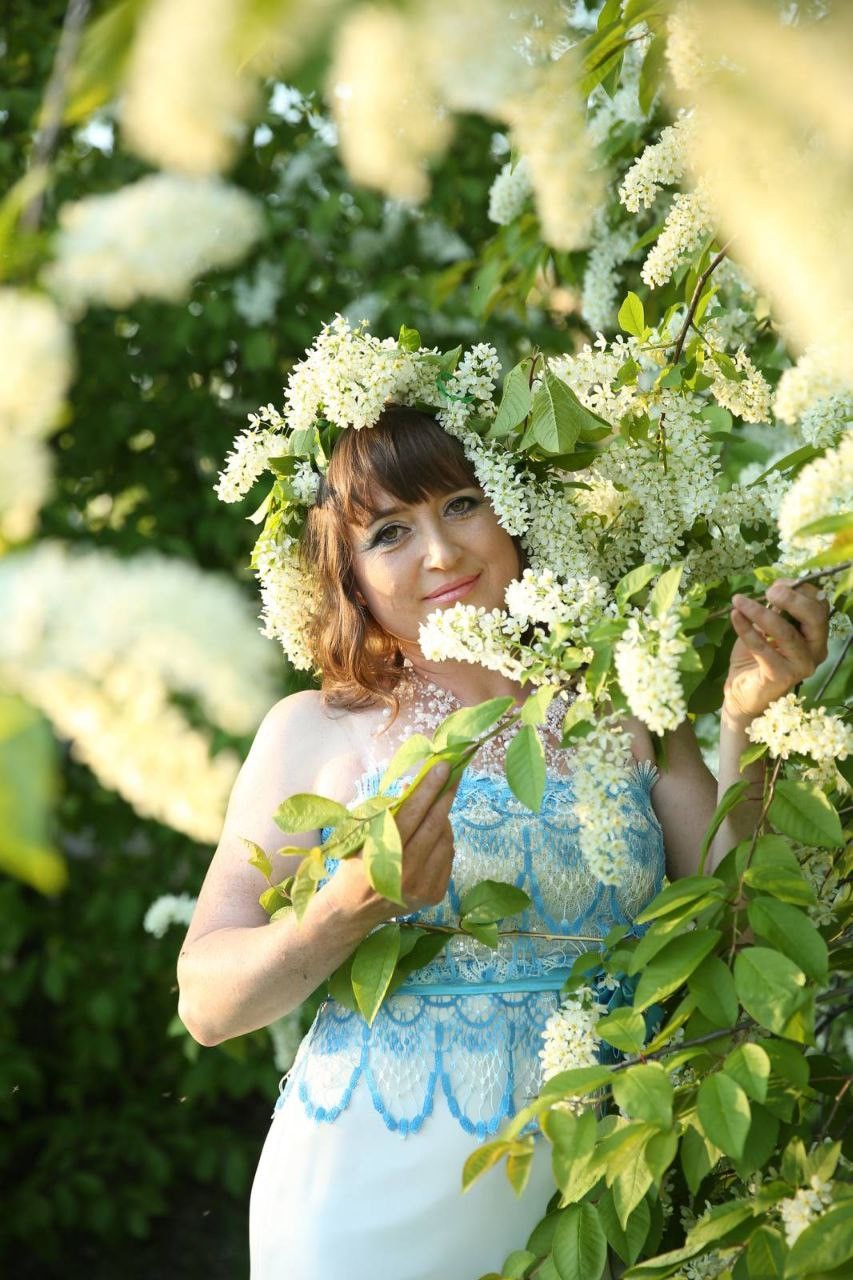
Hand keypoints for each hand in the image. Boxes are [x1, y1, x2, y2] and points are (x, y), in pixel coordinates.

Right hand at [326, 760, 457, 922]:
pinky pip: (447, 857)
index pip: (412, 814)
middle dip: (445, 795)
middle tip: (453, 774)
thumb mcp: (361, 835)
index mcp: (383, 855)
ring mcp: (423, 886)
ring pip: (445, 840)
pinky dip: (443, 841)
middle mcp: (407, 873)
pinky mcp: (434, 894)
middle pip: (434, 825)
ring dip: (444, 818)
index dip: (428, 788)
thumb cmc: (353, 865)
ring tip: (437, 805)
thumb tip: (411, 786)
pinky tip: (435, 833)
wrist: (353, 909)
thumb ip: (387, 812)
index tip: (442, 766)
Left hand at [723, 578, 829, 724]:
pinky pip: (763, 647)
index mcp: (815, 635)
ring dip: (761, 613)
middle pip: (814, 617)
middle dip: (792, 599)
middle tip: (769, 592)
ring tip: (740, 602)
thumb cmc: (756, 657)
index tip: (776, 584)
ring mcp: (802, 665)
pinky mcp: (782, 676)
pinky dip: (747, 629)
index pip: (819, 606)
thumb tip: (774, 588)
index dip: (800, 590)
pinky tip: (735, 616)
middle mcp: (815, 650)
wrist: (742, 691)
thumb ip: (773, 609)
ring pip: (787, 632)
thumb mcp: (765, 627)